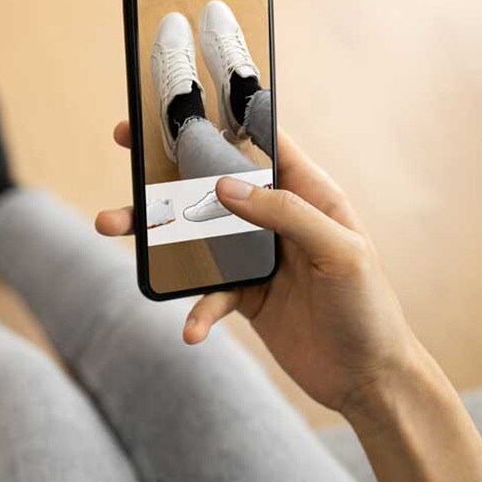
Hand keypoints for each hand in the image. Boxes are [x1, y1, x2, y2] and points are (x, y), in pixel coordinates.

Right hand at [97, 121, 415, 413]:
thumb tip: (224, 187)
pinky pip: (207, 293)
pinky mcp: (244, 295)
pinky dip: (196, 310)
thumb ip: (286, 213)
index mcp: (307, 193)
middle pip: (211, 182)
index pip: (261, 141)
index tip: (178, 102)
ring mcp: (256, 257)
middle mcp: (276, 218)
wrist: (368, 380)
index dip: (222, 116)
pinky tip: (193, 330)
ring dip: (154, 234)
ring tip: (111, 226)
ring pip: (195, 234)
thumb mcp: (341, 251)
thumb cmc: (369, 308)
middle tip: (126, 146)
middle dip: (166, 166)